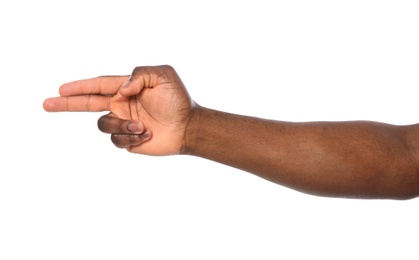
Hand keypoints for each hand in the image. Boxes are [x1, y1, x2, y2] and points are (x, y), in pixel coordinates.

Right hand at [43, 65, 196, 154]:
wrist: (189, 126)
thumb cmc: (178, 99)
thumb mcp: (163, 75)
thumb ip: (138, 74)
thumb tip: (120, 91)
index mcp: (126, 88)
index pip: (97, 86)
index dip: (79, 87)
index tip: (60, 89)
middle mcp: (122, 105)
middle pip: (87, 104)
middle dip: (66, 104)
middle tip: (47, 103)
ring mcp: (124, 122)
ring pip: (104, 125)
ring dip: (122, 126)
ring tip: (143, 127)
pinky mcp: (129, 140)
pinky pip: (117, 140)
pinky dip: (131, 138)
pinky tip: (147, 135)